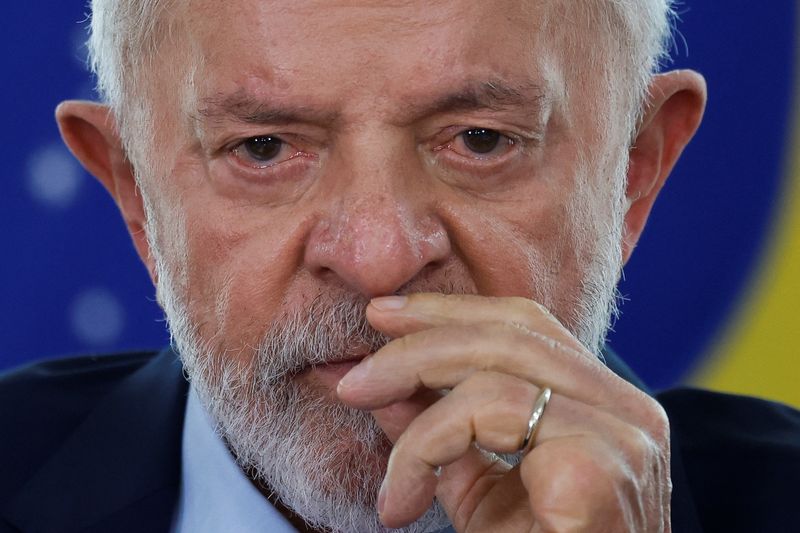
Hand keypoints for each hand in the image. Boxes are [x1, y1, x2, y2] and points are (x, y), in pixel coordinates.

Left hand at [337, 293, 671, 531]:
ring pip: (495, 367)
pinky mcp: (598, 466)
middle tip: (356, 371)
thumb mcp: (479, 495)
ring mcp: (622, 434)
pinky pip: (491, 411)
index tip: (384, 316)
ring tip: (361, 412)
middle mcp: (627, 410)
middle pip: (512, 332)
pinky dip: (426, 443)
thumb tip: (388, 389)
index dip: (451, 311)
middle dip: (421, 339)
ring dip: (411, 382)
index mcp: (606, 408)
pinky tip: (401, 498)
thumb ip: (442, 436)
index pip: (526, 327)